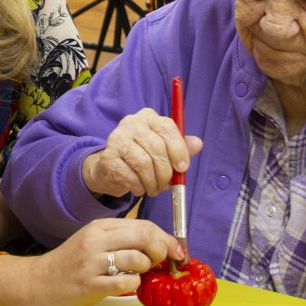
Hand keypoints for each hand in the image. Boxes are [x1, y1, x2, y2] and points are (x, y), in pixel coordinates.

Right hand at [32, 218, 183, 305]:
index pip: (143, 225)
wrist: (40, 282)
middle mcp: (96, 240)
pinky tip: (126, 285)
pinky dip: (134, 284)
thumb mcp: (94, 241)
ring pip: (136, 259)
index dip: (165, 238)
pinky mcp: (90, 284)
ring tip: (137, 274)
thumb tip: (159, 244)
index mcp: (100, 226)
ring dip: (145, 269)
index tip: (175, 251)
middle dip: (160, 250)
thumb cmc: (72, 263)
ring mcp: (92, 262)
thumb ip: (121, 239)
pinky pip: (125, 283)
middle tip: (158, 262)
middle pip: (143, 237)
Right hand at [81, 108, 202, 197]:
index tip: (183, 168)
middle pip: (156, 147)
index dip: (178, 149)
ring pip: (143, 163)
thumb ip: (181, 148)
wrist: (111, 168)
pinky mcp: (108, 157)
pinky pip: (130, 176)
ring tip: (154, 189)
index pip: (167, 127)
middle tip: (166, 184)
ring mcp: (116, 138)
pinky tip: (139, 188)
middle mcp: (131, 123)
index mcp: (148, 117)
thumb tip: (198, 144)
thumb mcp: (164, 151)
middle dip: (165, 171)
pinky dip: (139, 187)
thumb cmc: (142, 157)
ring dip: (153, 182)